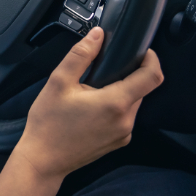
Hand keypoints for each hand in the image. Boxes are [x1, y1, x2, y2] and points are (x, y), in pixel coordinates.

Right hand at [13, 27, 163, 183]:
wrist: (43, 160)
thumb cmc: (48, 124)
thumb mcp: (59, 82)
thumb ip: (80, 55)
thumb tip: (97, 35)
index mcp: (115, 103)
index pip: (152, 77)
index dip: (152, 59)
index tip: (143, 51)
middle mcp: (125, 121)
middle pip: (141, 89)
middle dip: (127, 75)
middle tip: (100, 71)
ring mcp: (124, 134)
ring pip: (133, 103)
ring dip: (120, 91)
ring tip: (91, 91)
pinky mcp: (119, 142)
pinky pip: (125, 117)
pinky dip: (115, 107)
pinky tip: (91, 108)